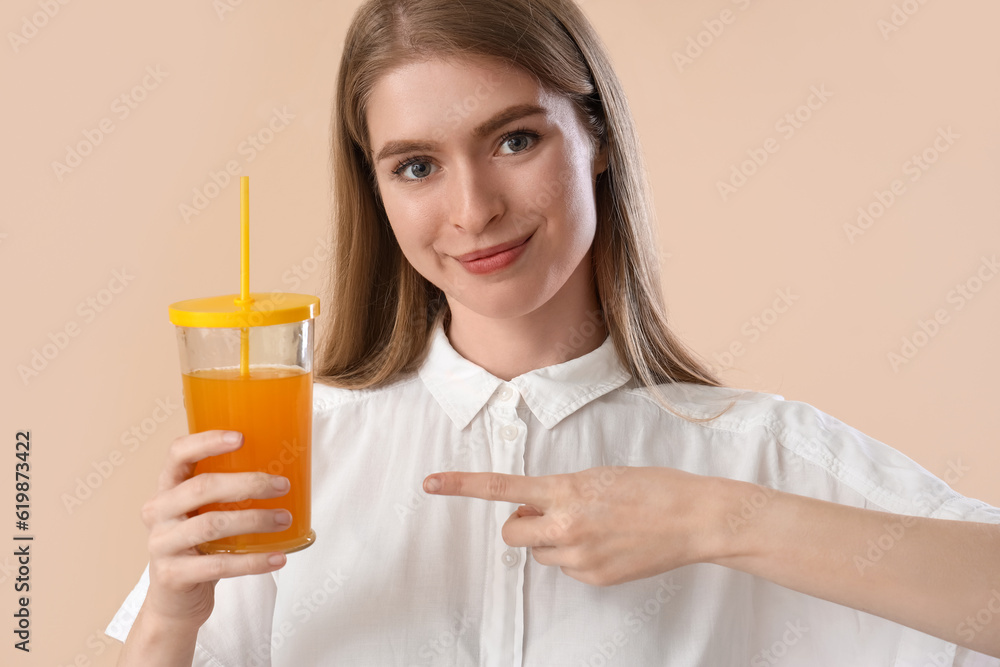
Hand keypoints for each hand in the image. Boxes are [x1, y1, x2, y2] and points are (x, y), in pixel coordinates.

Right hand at [139, 430, 292, 629]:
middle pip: (202, 487)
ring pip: (211, 525)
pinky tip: (277, 558)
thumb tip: (282, 470)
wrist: (175, 602)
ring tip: (284, 520)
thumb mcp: (205, 512)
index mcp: (167, 488)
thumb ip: (227, 492)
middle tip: (282, 486)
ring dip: (254, 520)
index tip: (242, 437)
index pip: (178, 453)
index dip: (207, 441)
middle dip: (248, 484)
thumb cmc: (199, 546)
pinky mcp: (172, 575)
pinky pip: (218, 564)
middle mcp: (158, 511)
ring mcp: (161, 544)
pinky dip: (252, 561)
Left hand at [423, 466, 727, 586]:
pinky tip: (607, 543)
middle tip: (547, 514)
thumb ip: (560, 492)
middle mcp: (566, 526)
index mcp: (566, 491)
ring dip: (551, 541)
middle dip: (521, 526)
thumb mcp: (598, 476)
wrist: (694, 517)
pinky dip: (576, 557)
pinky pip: (566, 568)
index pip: (503, 489)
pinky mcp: (595, 578)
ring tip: (591, 526)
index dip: (462, 486)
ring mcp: (580, 557)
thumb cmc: (652, 487)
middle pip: (511, 534)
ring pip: (539, 553)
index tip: (431, 483)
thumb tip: (533, 511)